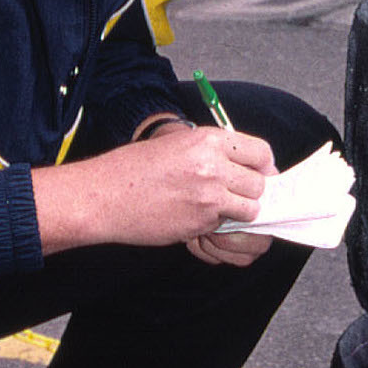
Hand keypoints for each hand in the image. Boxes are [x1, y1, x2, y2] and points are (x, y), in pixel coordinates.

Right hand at [33, 125, 276, 257]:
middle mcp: (213, 167)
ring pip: (249, 210)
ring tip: (215, 208)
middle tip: (235, 195)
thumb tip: (242, 166)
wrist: (103, 196)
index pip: (261, 153)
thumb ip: (211, 152)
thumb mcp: (176, 144)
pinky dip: (214, 226)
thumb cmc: (133, 168)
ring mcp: (208, 197)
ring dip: (238, 212)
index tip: (259, 174)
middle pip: (260, 184)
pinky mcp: (199, 224)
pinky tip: (191, 217)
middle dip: (251, 192)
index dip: (263, 166)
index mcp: (209, 140)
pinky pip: (223, 227)